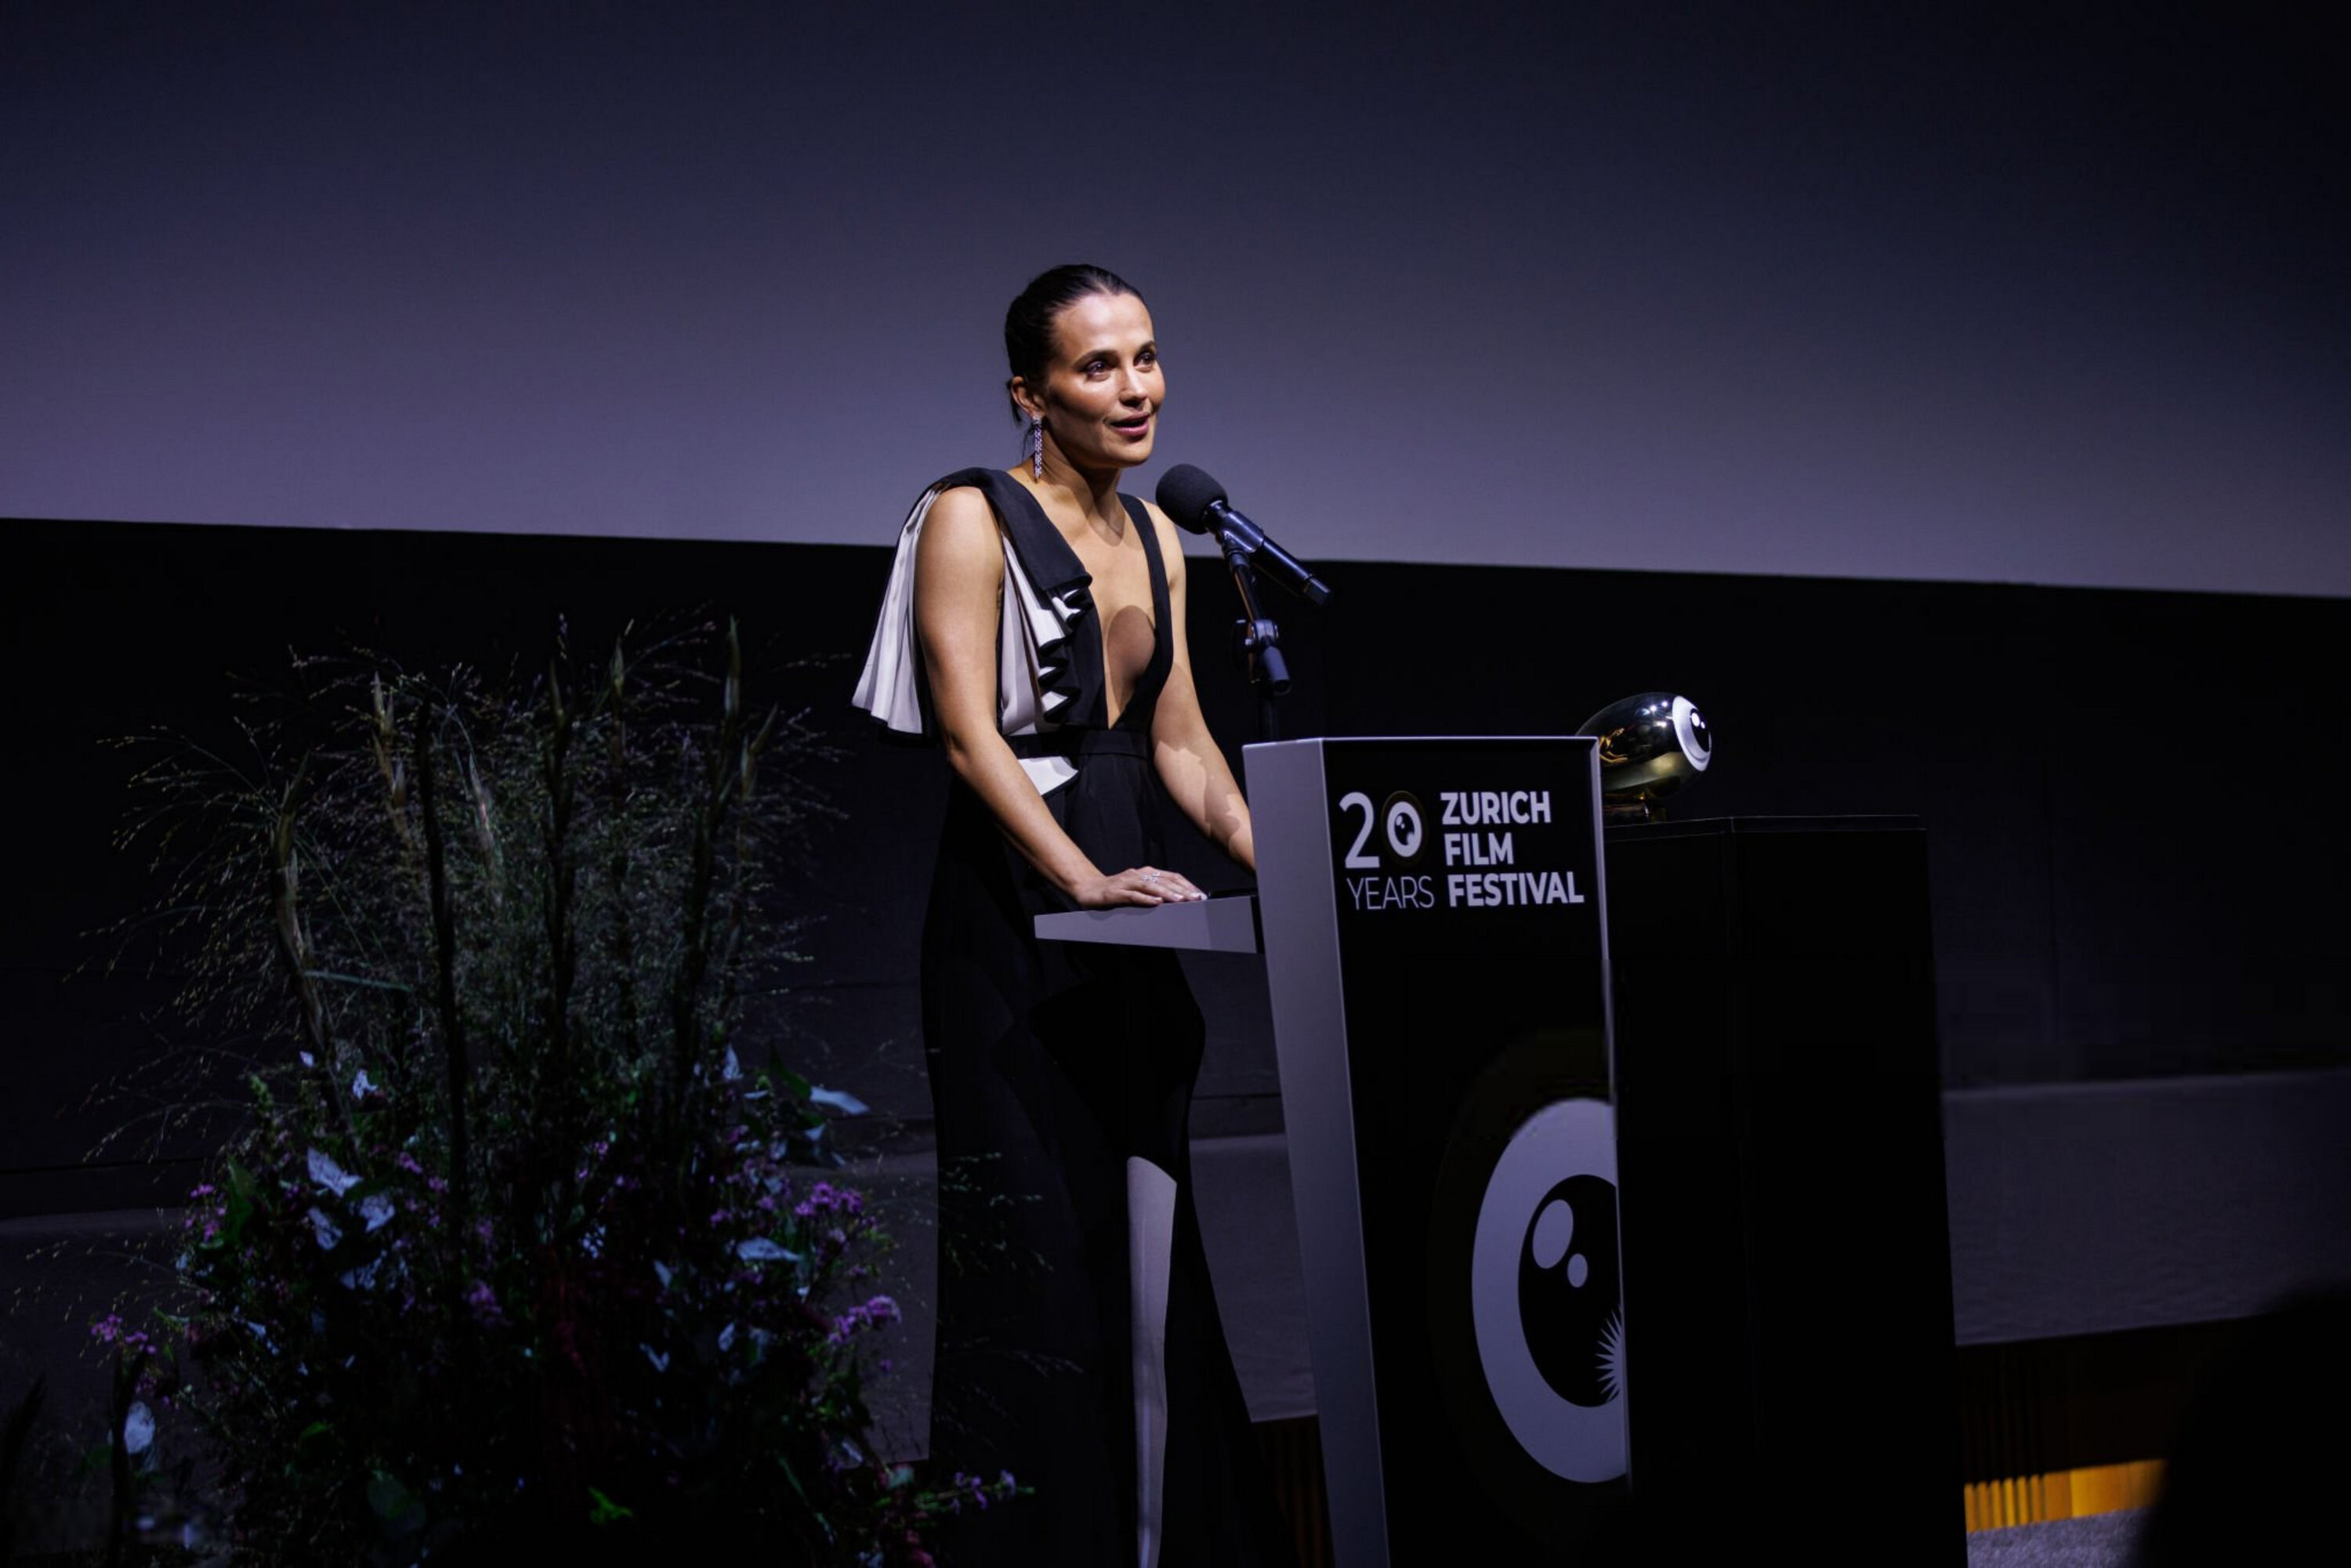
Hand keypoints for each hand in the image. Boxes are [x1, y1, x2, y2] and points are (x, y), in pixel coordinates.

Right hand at [1073, 865, 1206, 907]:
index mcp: (1145, 873)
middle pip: (1164, 880)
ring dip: (1167, 893)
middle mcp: (1138, 874)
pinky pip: (1133, 895)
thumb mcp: (1138, 890)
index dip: (1186, 884)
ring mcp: (1126, 882)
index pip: (1171, 876)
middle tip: (1196, 899)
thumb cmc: (1116, 891)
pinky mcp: (1116, 892)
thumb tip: (1179, 901)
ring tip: (1180, 900)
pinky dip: (1146, 899)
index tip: (1200, 895)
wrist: (1088, 889)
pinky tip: (1156, 903)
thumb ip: (1154, 892)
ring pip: (1150, 886)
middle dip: (1182, 890)